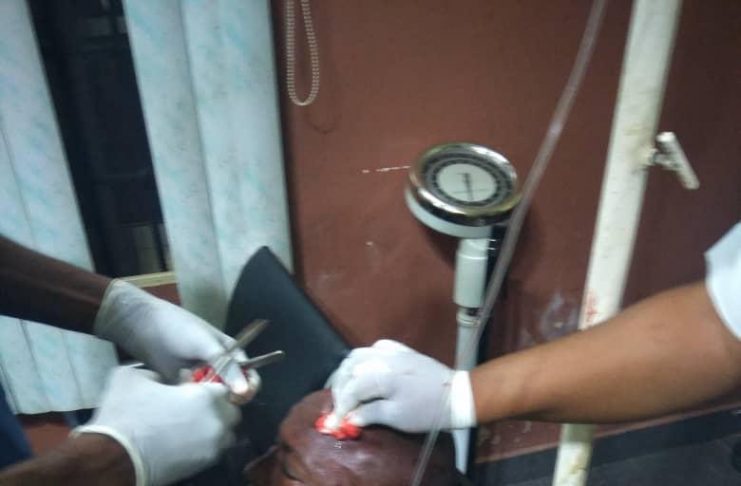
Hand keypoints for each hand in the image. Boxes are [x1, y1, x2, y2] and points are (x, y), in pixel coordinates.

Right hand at [74, 366, 240, 485]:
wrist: (114, 457)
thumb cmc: (126, 413)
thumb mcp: (133, 377)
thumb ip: (155, 373)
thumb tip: (160, 380)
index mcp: (206, 397)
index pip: (224, 387)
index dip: (209, 387)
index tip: (192, 389)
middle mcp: (217, 422)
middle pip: (230, 411)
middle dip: (217, 408)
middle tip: (193, 408)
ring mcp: (212, 447)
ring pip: (225, 434)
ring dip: (214, 428)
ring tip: (190, 427)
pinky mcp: (202, 466)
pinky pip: (213, 451)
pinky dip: (204, 445)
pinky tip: (183, 442)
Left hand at [94, 280, 257, 398]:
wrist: (144, 327)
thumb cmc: (180, 329)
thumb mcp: (206, 345)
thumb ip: (227, 367)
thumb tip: (245, 392)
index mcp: (232, 354)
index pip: (249, 376)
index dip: (247, 389)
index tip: (236, 398)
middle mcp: (220, 368)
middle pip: (233, 391)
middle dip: (226, 398)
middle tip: (213, 401)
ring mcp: (201, 378)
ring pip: (213, 398)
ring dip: (207, 401)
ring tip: (193, 397)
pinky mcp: (184, 387)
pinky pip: (194, 400)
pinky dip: (191, 403)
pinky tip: (182, 400)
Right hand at [329, 339, 475, 432]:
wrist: (455, 395)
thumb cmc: (426, 410)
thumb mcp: (396, 417)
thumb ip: (369, 414)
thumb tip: (349, 417)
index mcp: (381, 374)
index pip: (350, 389)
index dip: (340, 408)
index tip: (335, 424)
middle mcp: (382, 357)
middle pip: (349, 368)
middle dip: (340, 389)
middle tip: (340, 408)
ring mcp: (391, 351)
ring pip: (357, 355)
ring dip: (347, 373)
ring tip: (347, 391)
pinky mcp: (400, 350)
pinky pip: (373, 349)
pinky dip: (363, 360)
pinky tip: (364, 372)